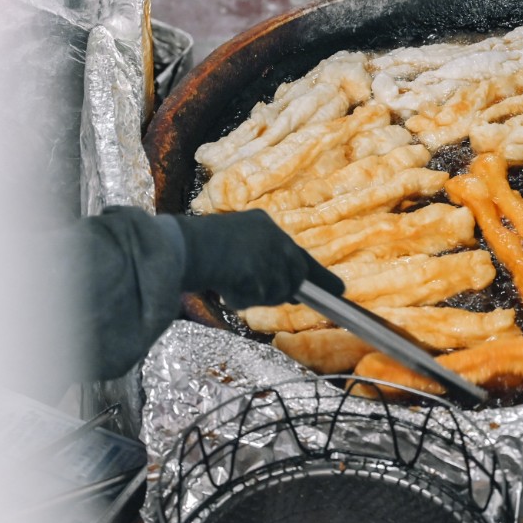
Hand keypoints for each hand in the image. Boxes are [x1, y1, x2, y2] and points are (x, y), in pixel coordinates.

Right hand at [173, 209, 344, 307]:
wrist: (182, 246)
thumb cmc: (198, 248)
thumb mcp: (234, 246)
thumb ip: (259, 264)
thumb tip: (289, 292)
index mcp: (263, 224)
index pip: (297, 254)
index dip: (317, 275)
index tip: (340, 289)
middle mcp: (272, 237)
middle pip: (295, 274)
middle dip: (284, 289)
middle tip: (276, 293)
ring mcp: (267, 255)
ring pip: (277, 290)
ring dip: (257, 294)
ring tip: (230, 281)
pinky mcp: (259, 272)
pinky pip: (256, 298)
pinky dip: (241, 298)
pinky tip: (226, 285)